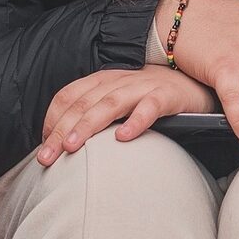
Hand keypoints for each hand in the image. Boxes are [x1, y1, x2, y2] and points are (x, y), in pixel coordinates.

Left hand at [38, 65, 215, 165]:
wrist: (195, 82)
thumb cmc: (150, 97)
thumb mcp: (118, 101)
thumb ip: (94, 113)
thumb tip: (61, 143)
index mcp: (104, 80)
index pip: (69, 95)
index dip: (52, 119)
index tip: (43, 146)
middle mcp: (120, 80)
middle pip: (84, 103)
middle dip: (61, 131)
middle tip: (46, 158)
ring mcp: (143, 86)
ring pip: (110, 103)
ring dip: (88, 124)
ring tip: (72, 146)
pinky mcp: (168, 96)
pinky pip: (150, 107)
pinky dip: (135, 121)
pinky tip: (123, 137)